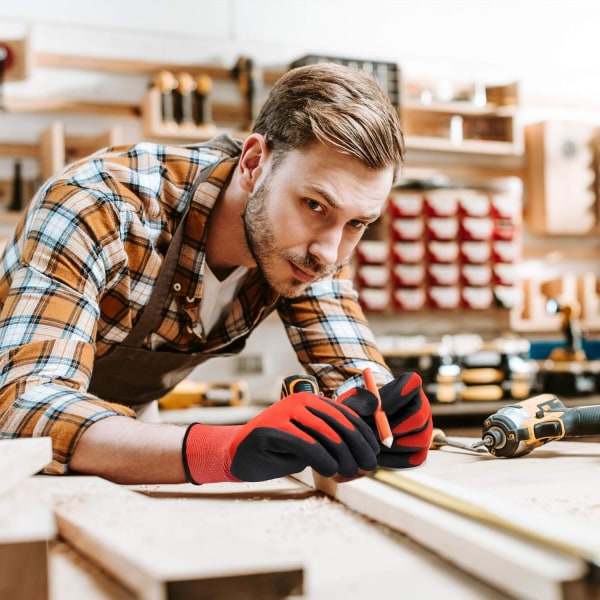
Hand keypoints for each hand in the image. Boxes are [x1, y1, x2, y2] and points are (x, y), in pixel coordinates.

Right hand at [182, 391, 379, 483]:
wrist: (239, 455)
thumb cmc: (280, 450)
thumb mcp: (312, 440)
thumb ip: (335, 434)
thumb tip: (372, 435)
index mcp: (311, 400)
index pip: (346, 414)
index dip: (365, 435)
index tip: (375, 454)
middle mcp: (299, 401)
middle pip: (339, 423)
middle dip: (358, 447)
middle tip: (368, 468)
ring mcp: (284, 413)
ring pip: (324, 433)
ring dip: (343, 456)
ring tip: (350, 472)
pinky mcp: (271, 429)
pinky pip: (305, 443)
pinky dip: (322, 459)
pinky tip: (328, 471)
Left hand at [338, 372, 432, 468]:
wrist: (364, 424)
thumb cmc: (360, 408)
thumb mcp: (355, 400)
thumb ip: (360, 400)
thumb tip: (374, 407)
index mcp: (409, 385)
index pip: (413, 383)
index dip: (398, 395)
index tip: (379, 407)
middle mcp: (422, 406)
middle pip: (419, 416)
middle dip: (396, 426)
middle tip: (375, 433)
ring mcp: (425, 430)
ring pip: (418, 440)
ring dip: (393, 444)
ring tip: (372, 443)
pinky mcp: (421, 451)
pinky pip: (413, 458)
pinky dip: (394, 459)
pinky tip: (377, 454)